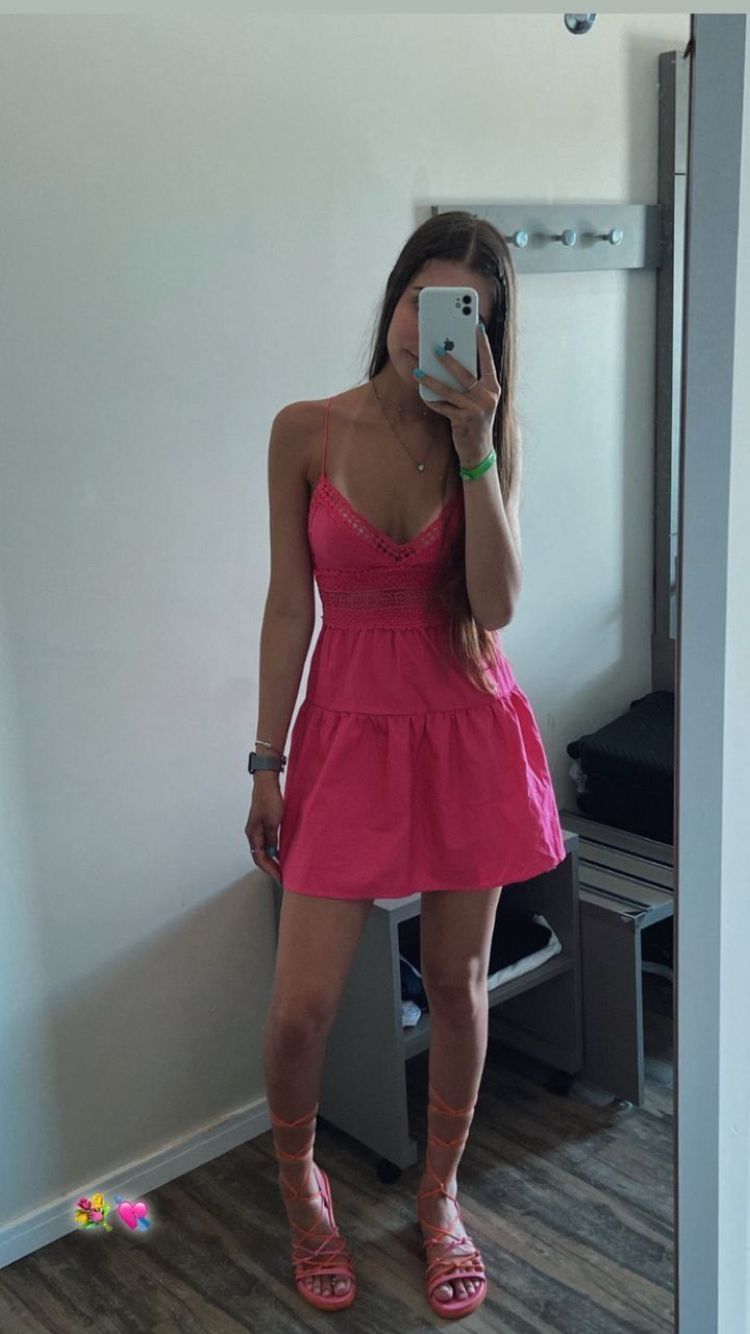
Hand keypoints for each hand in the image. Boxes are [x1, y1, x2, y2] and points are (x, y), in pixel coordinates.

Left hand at [413, 323, 500, 465]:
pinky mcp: (463, 420)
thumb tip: (452, 361)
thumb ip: (472, 383)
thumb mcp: (479, 399)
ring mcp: (475, 409)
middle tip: (435, 346)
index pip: (488, 361)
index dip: (483, 344)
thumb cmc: (476, 419)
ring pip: (449, 390)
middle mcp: (487, 397)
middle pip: (465, 374)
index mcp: (493, 387)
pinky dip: (432, 400)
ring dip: (431, 380)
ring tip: (418, 370)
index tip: (476, 326)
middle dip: (449, 359)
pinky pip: (443, 407)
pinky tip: (422, 393)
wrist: (479, 449)